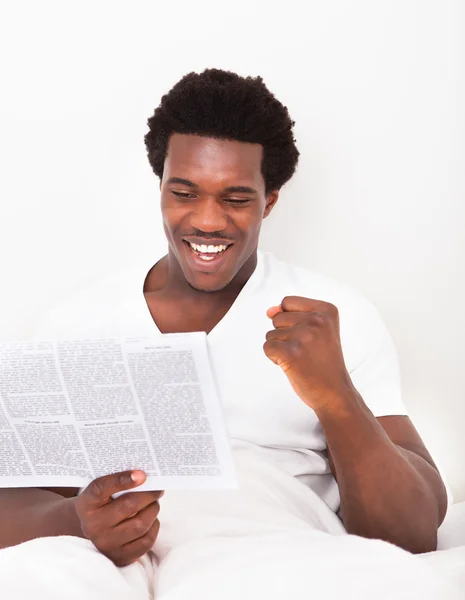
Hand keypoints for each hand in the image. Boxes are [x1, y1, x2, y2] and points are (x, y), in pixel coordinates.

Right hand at [74, 470, 162, 566]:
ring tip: (154, 503)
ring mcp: (106, 544)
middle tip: (157, 489)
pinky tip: (151, 520)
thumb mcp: (101, 491)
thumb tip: (144, 477)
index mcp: (87, 504)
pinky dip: (153, 527)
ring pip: (140, 525)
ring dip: (153, 510)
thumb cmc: (101, 504)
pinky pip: (146, 542)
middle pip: (129, 506)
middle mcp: (93, 526)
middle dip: (149, 495)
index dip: (122, 479)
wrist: (88, 530)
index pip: (101, 488)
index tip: (142, 474)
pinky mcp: (119, 558)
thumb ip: (117, 482)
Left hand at [263, 296, 354, 410]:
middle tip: (306, 350)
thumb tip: (269, 311)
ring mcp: (304, 336)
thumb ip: (291, 314)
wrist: (334, 393)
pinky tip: (293, 366)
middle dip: (284, 335)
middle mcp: (317, 320)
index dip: (290, 320)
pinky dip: (275, 358)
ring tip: (301, 359)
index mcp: (326, 310)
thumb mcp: (317, 330)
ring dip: (281, 348)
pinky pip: (267, 347)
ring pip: (271, 334)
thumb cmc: (323, 361)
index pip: (287, 302)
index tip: (308, 336)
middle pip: (277, 318)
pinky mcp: (291, 353)